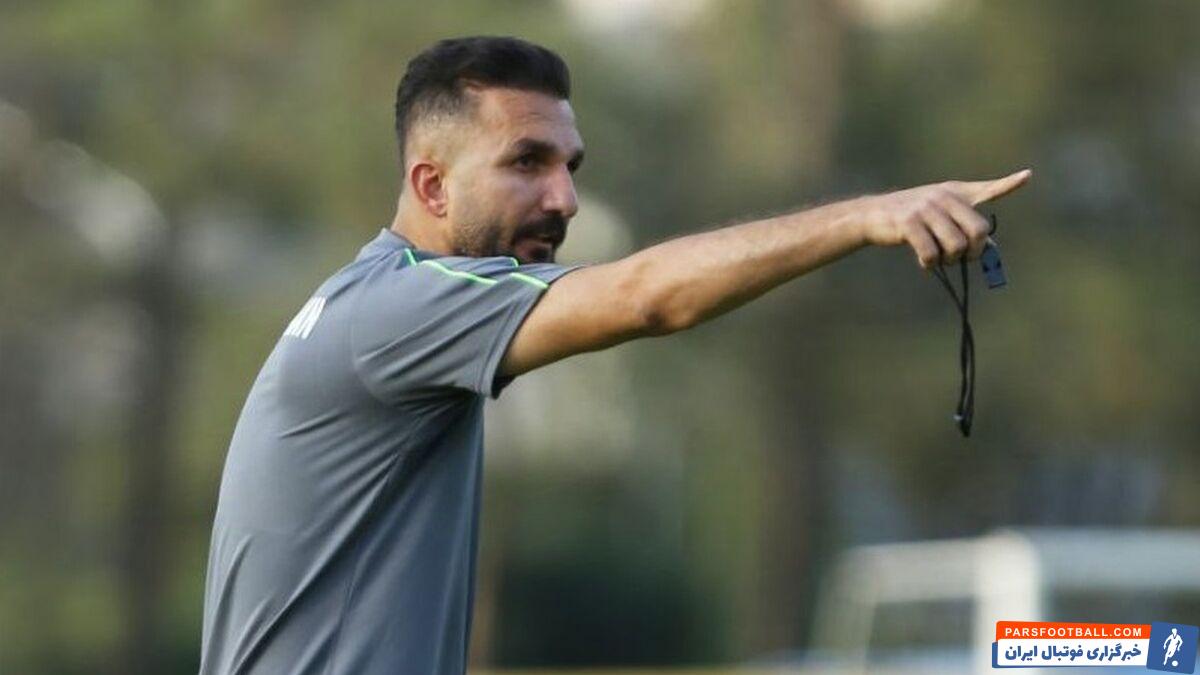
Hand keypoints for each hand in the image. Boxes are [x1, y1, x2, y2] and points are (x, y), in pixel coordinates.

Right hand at [857, 169, 1031, 268]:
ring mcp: (926, 208)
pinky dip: (930, 264)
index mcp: (954, 193)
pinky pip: (931, 253)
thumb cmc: (911, 219)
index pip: (987, 189)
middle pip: (979, 230)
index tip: (1027, 176)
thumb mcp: (939, 217)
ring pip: (956, 245)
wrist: (872, 215)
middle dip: (974, 251)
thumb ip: (964, 228)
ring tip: (938, 259)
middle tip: (963, 258)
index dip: (1008, 184)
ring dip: (950, 260)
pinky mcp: (909, 222)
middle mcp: (943, 197)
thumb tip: (990, 249)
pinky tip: (924, 262)